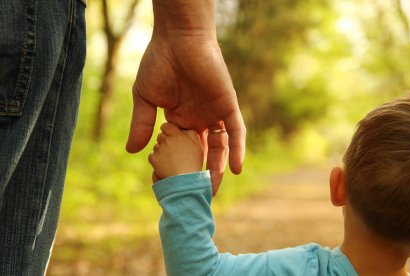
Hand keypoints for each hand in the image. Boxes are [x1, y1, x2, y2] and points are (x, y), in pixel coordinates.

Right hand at [125, 0, 245, 193]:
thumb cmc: (158, 63)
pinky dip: (237, 149)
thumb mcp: (145, 99)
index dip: (174, 167)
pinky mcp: (227, 105)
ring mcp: (214, 114)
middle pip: (201, 153)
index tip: (167, 186)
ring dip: (217, 169)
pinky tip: (235, 170)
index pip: (178, 150)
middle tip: (194, 198)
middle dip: (197, 175)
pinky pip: (235, 131)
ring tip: (211, 191)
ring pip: (219, 147)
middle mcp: (198, 120)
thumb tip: (131, 151)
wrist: (177, 38)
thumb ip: (142, 125)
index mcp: (179, 120)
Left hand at [148, 123, 203, 181]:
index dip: (168, 131)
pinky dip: (156, 161)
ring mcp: (159, 149)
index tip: (171, 137)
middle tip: (172, 152)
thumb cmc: (193, 163)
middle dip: (164, 142)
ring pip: (156, 146)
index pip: (167, 126)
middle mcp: (168, 139)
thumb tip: (183, 130)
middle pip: (161, 136)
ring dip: (161, 152)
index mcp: (178, 134)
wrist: (185, 181)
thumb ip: (190, 134)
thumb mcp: (197, 145)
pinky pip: (152, 156)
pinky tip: (164, 166)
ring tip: (171, 161)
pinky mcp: (153, 158)